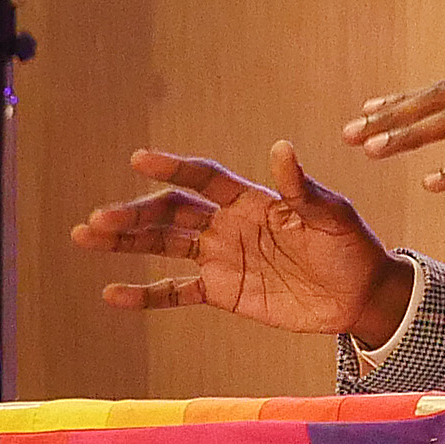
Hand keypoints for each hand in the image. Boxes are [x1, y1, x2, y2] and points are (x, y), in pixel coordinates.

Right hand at [71, 143, 412, 341]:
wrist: (359, 295)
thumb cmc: (349, 245)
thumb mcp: (330, 214)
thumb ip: (301, 187)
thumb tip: (281, 148)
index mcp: (250, 199)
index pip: (203, 179)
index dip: (173, 167)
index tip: (139, 159)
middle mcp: (227, 224)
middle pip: (171, 213)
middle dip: (133, 214)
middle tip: (98, 218)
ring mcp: (221, 257)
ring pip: (163, 246)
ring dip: (126, 243)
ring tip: (85, 237)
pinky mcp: (222, 292)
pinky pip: (176, 292)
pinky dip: (145, 295)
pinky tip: (112, 294)